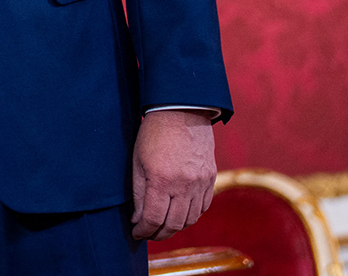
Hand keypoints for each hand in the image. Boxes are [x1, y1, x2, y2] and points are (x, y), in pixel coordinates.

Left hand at [131, 109, 216, 239]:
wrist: (181, 112)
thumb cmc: (153, 134)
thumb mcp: (137, 161)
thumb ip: (138, 193)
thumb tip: (137, 219)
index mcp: (161, 180)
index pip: (153, 218)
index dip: (143, 230)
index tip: (137, 233)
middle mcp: (184, 185)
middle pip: (173, 224)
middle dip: (159, 234)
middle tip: (149, 234)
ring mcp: (200, 183)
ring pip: (190, 220)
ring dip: (176, 228)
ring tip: (163, 227)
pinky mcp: (210, 178)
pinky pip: (203, 207)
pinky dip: (191, 216)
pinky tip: (180, 214)